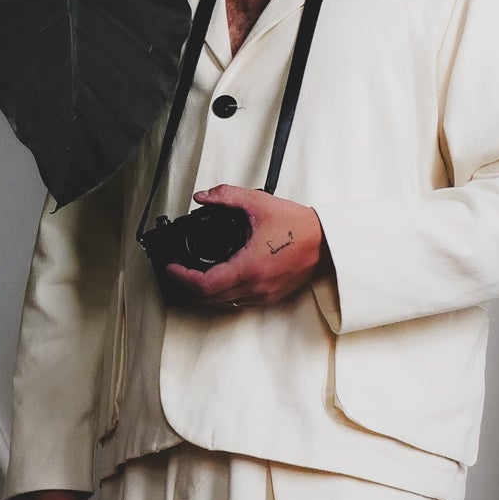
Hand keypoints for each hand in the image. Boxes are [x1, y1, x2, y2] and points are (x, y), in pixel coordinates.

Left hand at [163, 185, 328, 310]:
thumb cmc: (298, 226)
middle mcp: (254, 287)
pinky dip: (223, 295)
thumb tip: (203, 197)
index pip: (203, 284)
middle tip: (180, 271)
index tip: (172, 267)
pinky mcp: (271, 297)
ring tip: (195, 276)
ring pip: (223, 303)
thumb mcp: (258, 202)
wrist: (326, 242)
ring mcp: (263, 295)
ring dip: (205, 293)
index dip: (182, 277)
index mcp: (248, 268)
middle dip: (189, 286)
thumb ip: (226, 196)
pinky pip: (238, 303)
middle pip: (209, 298)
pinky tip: (221, 280)